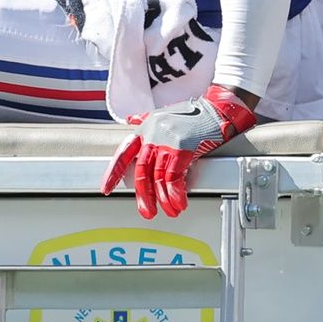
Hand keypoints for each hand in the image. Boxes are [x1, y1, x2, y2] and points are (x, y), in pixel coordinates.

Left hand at [101, 84, 256, 218]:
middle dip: (144, 195)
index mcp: (145, 130)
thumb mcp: (163, 114)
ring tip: (170, 211)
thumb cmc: (192, 114)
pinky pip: (174, 177)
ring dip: (164, 199)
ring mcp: (166, 142)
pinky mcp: (183, 148)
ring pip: (158, 177)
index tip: (105, 188)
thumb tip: (130, 119)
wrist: (216, 110)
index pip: (124, 153)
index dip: (113, 172)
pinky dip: (176, 193)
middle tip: (147, 212)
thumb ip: (145, 119)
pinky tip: (179, 203)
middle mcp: (152, 135)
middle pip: (142, 171)